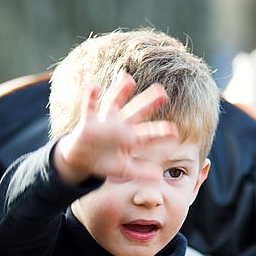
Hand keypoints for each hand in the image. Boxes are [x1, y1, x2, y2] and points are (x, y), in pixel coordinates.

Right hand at [54, 72, 177, 184]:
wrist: (82, 159)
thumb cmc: (105, 161)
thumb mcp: (124, 169)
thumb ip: (140, 172)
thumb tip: (159, 176)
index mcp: (130, 138)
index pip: (148, 133)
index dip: (160, 133)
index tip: (174, 132)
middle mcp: (120, 126)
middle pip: (136, 111)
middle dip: (148, 103)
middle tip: (163, 93)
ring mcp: (105, 122)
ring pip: (114, 103)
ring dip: (120, 91)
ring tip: (128, 79)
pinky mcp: (88, 122)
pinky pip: (89, 106)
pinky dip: (90, 96)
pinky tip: (94, 85)